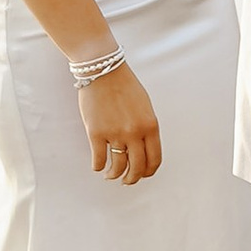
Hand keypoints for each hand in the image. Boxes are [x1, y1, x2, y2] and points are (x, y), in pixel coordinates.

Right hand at [80, 63, 160, 183]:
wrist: (103, 70)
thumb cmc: (124, 87)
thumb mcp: (144, 107)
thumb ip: (146, 128)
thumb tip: (141, 151)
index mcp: (151, 126)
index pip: (154, 160)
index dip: (149, 172)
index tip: (143, 175)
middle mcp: (135, 133)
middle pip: (137, 168)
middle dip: (132, 179)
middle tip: (126, 181)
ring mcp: (115, 134)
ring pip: (117, 167)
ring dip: (114, 175)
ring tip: (110, 175)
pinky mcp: (96, 133)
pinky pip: (98, 159)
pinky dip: (98, 166)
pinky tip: (98, 165)